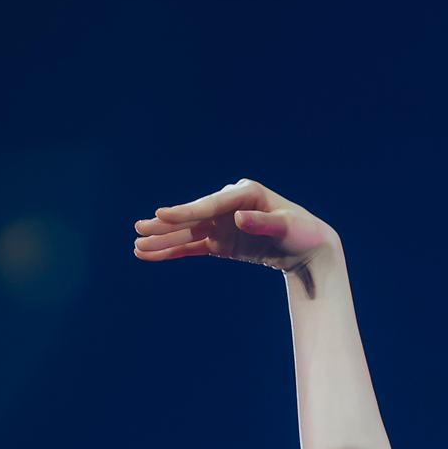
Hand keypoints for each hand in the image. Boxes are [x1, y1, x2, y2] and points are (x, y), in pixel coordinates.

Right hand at [133, 179, 334, 274]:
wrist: (310, 248)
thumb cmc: (303, 232)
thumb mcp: (289, 227)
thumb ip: (264, 223)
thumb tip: (238, 218)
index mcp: (244, 193)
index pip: (210, 205)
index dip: (186, 211)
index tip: (162, 214)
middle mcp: (228, 206)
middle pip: (193, 217)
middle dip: (165, 225)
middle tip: (138, 229)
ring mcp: (222, 224)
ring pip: (188, 233)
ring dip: (163, 240)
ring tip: (137, 247)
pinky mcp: (221, 242)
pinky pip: (193, 246)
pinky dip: (173, 251)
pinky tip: (150, 255)